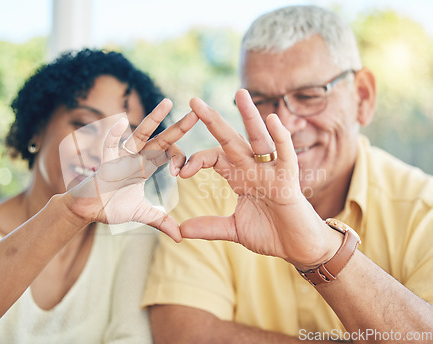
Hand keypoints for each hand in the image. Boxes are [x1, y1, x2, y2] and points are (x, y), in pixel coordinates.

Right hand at [65, 99, 197, 241]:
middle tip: (197, 112)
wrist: (87, 210)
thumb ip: (161, 221)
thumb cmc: (112, 206)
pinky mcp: (106, 163)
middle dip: (179, 127)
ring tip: (169, 103)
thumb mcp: (142, 214)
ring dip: (154, 118)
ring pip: (140, 134)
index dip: (179, 159)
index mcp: (146, 166)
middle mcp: (136, 157)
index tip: (181, 173)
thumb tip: (180, 237)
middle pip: (162, 139)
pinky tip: (122, 121)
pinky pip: (109, 145)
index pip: (168, 154)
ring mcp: (121, 157)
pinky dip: (114, 134)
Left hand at [178, 90, 341, 269]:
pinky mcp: (289, 180)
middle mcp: (253, 169)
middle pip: (231, 140)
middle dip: (213, 121)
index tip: (181, 173)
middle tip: (195, 101)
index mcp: (239, 177)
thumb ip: (210, 226)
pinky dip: (280, 138)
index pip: (214, 158)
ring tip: (240, 93)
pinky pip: (285, 155)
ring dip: (250, 117)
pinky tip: (272, 120)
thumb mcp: (234, 229)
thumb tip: (181, 229)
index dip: (196, 160)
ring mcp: (272, 172)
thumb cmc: (271, 234)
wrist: (298, 247)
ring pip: (259, 140)